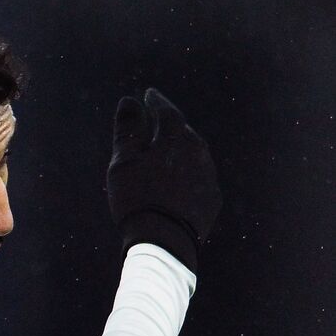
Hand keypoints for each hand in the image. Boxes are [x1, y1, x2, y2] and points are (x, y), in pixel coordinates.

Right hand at [107, 87, 220, 271]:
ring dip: (180, 151)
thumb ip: (127, 130)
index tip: (148, 95)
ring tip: (166, 154)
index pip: (167, 111)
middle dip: (170, 126)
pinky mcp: (211, 198)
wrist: (164, 240)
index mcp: (177, 138)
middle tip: (158, 123)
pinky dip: (187, 174)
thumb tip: (129, 101)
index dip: (156, 102)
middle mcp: (199, 152)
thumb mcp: (124, 162)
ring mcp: (208, 176)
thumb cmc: (137, 198)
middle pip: (184, 132)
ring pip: (194, 154)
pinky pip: (199, 177)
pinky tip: (177, 183)